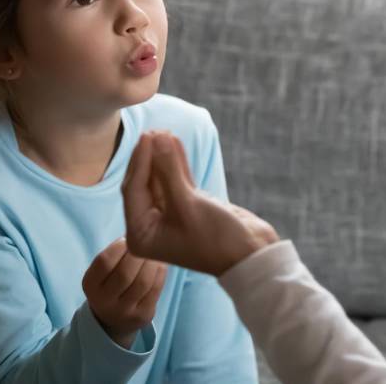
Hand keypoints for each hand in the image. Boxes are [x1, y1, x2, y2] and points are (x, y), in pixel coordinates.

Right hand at [81, 237, 166, 348]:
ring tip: (155, 251)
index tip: (128, 237)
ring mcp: (124, 311)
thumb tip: (137, 230)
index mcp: (90, 286)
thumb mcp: (102, 272)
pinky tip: (160, 263)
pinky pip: (155, 290)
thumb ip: (114, 254)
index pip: (104, 262)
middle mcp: (104, 301)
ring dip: (152, 262)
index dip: (118, 247)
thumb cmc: (109, 283)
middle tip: (146, 242)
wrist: (113, 320)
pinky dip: (160, 272)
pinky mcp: (143, 316)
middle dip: (138, 254)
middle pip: (125, 273)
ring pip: (142, 282)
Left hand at [122, 131, 279, 276]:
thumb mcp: (187, 203)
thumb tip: (157, 138)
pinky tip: (175, 142)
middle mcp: (151, 227)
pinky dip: (177, 163)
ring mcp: (169, 216)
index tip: (148, 136)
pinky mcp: (188, 206)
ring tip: (165, 132)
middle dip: (149, 157)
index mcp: (141, 235)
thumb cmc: (216, 238)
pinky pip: (177, 180)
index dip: (140, 161)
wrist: (251, 254)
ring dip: (163, 157)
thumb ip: (168, 170)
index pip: (133, 191)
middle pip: (143, 183)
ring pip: (160, 180)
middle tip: (154, 131)